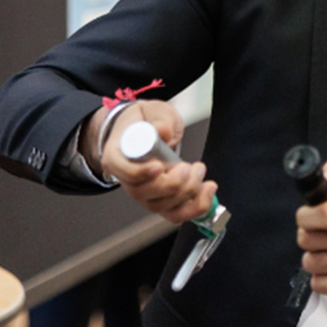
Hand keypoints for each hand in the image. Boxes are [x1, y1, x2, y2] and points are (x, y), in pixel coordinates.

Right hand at [83, 100, 215, 222]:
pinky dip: (197, 206)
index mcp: (117, 158)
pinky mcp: (163, 202)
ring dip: (189, 192)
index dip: (140, 173)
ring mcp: (145, 195)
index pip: (123, 173)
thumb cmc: (145, 122)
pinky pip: (178, 214)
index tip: (158, 166)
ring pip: (163, 207)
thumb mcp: (150, 112)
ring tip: (199, 170)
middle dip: (173, 183)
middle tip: (188, 165)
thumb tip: (164, 131)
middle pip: (144, 194)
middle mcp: (128, 182)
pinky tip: (208, 189)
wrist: (146, 131)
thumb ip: (158, 119)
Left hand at [295, 159, 326, 301]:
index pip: (325, 214)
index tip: (306, 216)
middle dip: (307, 237)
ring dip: (313, 259)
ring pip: (312, 263)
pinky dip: (321, 278)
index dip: (306, 216)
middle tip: (318, 235)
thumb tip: (324, 174)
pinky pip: (321, 284)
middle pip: (311, 240)